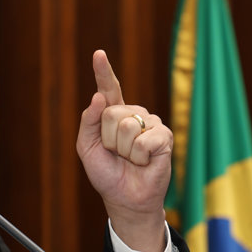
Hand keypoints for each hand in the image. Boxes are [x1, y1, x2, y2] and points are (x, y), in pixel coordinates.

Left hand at [76, 50, 171, 251]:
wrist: (125, 198)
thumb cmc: (107, 173)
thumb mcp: (87, 148)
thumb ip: (88, 122)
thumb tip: (98, 97)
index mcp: (113, 115)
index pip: (108, 89)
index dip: (103, 71)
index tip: (98, 53)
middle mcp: (133, 114)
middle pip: (111, 113)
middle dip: (108, 140)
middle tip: (116, 154)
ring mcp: (150, 124)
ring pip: (127, 127)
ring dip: (123, 150)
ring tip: (129, 159)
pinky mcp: (164, 137)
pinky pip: (144, 140)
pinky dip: (139, 156)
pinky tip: (144, 162)